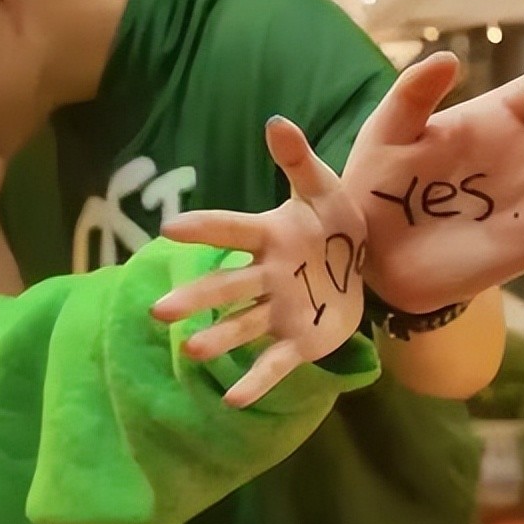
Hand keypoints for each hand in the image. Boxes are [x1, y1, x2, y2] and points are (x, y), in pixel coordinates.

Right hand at [151, 116, 367, 407]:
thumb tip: (276, 122)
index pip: (232, 230)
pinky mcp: (298, 343)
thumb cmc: (335, 223)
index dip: (204, 228)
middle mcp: (265, 276)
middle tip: (159, 310)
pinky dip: (257, 381)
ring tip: (191, 350)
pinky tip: (233, 400)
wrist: (365, 266)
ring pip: (243, 326)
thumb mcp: (326, 190)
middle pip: (226, 287)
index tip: (169, 228)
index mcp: (269, 237)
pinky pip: (276, 363)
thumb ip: (300, 161)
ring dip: (218, 339)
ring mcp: (279, 312)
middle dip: (196, 298)